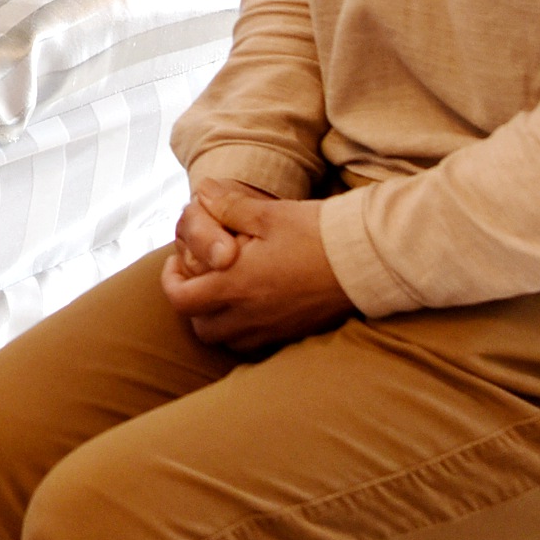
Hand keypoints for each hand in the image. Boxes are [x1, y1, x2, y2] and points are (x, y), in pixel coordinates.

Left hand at [158, 182, 355, 353]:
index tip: (177, 264)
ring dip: (219, 321)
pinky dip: (247, 330)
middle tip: (201, 279)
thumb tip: (200, 195)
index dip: (170, 282)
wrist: (369, 259)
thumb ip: (228, 207)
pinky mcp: (297, 334)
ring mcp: (276, 329)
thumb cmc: (318, 233)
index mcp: (237, 284)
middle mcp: (252, 315)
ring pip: (229, 340)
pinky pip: (259, 344)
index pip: (182, 300)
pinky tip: (257, 304)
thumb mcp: (268, 214)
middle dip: (193, 306)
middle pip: (202, 328)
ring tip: (226, 293)